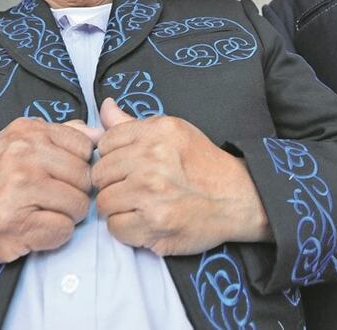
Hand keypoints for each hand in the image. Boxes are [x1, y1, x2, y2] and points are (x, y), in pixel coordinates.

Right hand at [0, 117, 94, 272]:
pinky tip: (33, 229)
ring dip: (66, 216)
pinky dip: (54, 235)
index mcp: (27, 132)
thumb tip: (99, 133)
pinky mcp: (17, 223)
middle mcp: (23, 156)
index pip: (86, 147)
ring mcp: (19, 189)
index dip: (78, 166)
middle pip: (85, 178)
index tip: (59, 176)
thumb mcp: (19, 142)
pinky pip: (63, 231)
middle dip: (75, 193)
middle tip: (49, 200)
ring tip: (41, 213)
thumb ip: (60, 134)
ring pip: (78, 205)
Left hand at [92, 98, 271, 255]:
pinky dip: (127, 229)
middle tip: (134, 188)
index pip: (105, 142)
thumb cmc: (203, 165)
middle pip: (100, 174)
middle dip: (113, 183)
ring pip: (104, 202)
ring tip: (141, 205)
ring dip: (118, 207)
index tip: (129, 166)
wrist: (237, 199)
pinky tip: (145, 221)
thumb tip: (105, 107)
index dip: (114, 157)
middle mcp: (152, 159)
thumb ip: (133, 124)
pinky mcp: (154, 224)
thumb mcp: (173, 132)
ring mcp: (151, 193)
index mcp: (156, 132)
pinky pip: (115, 228)